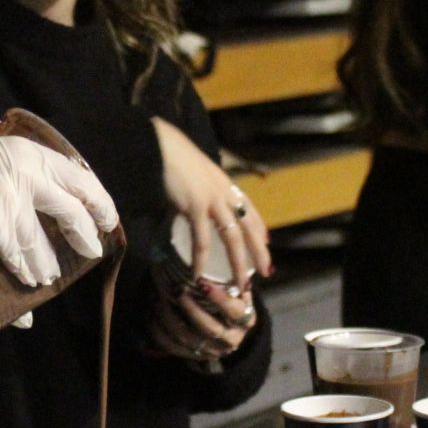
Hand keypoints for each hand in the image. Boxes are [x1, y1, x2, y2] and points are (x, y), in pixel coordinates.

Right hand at [0, 124, 118, 286]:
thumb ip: (1, 145)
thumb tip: (14, 142)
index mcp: (25, 150)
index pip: (75, 175)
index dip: (95, 198)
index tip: (104, 213)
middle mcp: (26, 172)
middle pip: (72, 207)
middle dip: (87, 231)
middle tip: (95, 248)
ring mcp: (13, 200)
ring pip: (44, 240)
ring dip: (49, 263)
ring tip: (51, 276)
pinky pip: (20, 256)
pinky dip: (26, 270)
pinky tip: (32, 280)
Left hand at [144, 279, 256, 364]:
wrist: (227, 324)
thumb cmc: (230, 296)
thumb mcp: (236, 286)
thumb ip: (230, 276)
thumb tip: (217, 252)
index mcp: (246, 319)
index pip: (235, 310)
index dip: (218, 298)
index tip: (201, 282)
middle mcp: (232, 338)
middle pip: (210, 328)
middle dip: (191, 309)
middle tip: (177, 290)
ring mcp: (213, 350)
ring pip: (189, 338)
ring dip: (171, 319)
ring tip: (159, 299)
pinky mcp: (195, 356)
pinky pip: (174, 347)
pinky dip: (160, 331)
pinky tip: (151, 315)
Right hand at [151, 116, 270, 286]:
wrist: (160, 144)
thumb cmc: (170, 156)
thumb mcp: (192, 174)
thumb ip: (196, 192)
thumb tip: (188, 206)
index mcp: (224, 184)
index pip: (250, 209)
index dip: (259, 227)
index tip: (267, 243)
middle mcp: (224, 192)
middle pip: (249, 227)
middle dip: (259, 252)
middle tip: (265, 272)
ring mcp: (212, 200)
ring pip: (233, 238)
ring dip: (237, 264)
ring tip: (239, 284)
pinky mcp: (196, 206)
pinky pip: (202, 239)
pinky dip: (201, 259)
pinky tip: (199, 274)